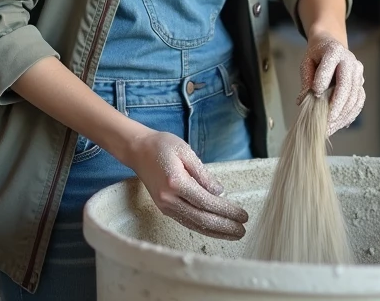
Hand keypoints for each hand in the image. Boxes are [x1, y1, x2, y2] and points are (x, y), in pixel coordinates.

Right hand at [123, 129, 248, 239]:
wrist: (137, 150)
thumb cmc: (161, 146)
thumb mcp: (185, 151)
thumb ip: (203, 174)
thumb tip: (220, 192)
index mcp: (176, 182)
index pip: (206, 202)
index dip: (226, 211)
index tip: (242, 215)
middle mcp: (169, 198)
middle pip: (201, 218)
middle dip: (224, 226)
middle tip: (243, 230)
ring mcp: (165, 206)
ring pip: (194, 224)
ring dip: (216, 231)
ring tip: (234, 234)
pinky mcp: (164, 208)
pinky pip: (186, 221)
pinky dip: (202, 227)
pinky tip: (215, 230)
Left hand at [299, 34, 365, 135]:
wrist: (331, 45)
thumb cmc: (317, 55)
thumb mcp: (307, 62)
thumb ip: (306, 80)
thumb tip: (302, 101)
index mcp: (334, 51)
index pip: (330, 66)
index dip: (323, 80)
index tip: (316, 93)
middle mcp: (350, 61)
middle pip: (346, 85)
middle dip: (337, 104)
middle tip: (328, 119)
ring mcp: (358, 73)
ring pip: (355, 96)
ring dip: (344, 114)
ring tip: (331, 126)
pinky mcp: (361, 83)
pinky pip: (359, 101)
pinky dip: (350, 114)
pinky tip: (340, 124)